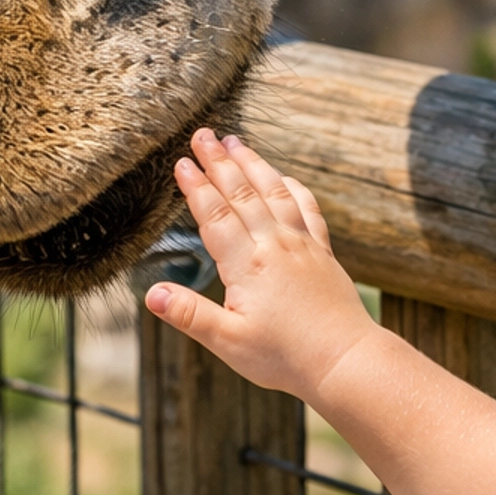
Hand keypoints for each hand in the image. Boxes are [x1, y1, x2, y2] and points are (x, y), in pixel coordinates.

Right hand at [145, 131, 377, 405]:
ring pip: (273, 192)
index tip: (181, 163)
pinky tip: (283, 177)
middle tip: (202, 134)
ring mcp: (301, 244)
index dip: (196, 188)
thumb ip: (190, 315)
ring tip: (235, 141)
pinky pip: (306, 208)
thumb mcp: (229, 342)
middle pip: (241, 194)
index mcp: (247, 265)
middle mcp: (274, 245)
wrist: (344, 360)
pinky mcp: (322, 251)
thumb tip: (151, 294)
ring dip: (252, 163)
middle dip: (219, 162)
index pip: (214, 216)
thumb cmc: (285, 356)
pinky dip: (292, 186)